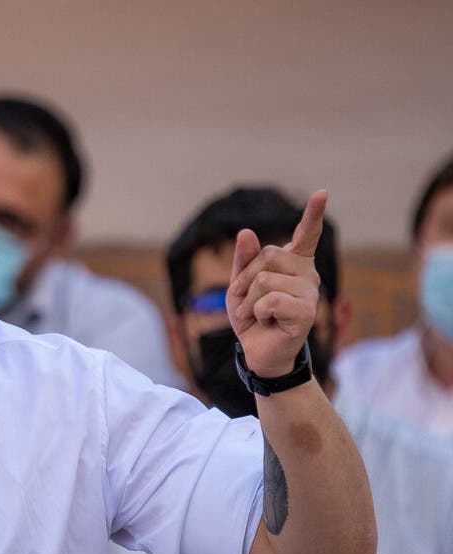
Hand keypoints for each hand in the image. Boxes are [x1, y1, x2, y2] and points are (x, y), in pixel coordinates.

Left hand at [227, 190, 325, 376]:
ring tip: (258, 315)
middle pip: (268, 255)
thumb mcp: (239, 286)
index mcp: (293, 263)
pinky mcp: (307, 311)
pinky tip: (267, 322)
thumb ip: (243, 261)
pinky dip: (258, 312)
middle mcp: (306, 274)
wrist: (258, 351)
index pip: (306, 234)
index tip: (322, 193)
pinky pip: (270, 300)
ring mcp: (310, 292)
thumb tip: (247, 232)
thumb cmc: (252, 317)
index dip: (313, 214)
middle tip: (246, 301)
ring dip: (249, 301)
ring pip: (265, 279)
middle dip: (245, 279)